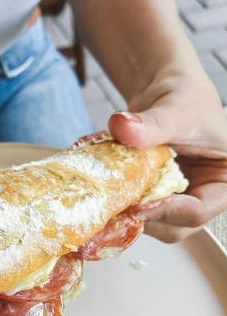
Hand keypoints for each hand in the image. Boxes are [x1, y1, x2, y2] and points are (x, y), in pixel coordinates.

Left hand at [107, 69, 226, 241]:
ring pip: (152, 224)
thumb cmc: (184, 95)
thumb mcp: (175, 109)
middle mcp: (202, 194)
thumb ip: (152, 124)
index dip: (168, 211)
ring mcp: (176, 197)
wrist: (162, 88)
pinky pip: (134, 210)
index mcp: (224, 180)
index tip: (138, 202)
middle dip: (146, 219)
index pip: (200, 211)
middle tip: (116, 205)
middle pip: (176, 227)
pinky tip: (101, 193)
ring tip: (106, 197)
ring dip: (128, 214)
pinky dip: (118, 205)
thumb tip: (122, 127)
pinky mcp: (152, 195)